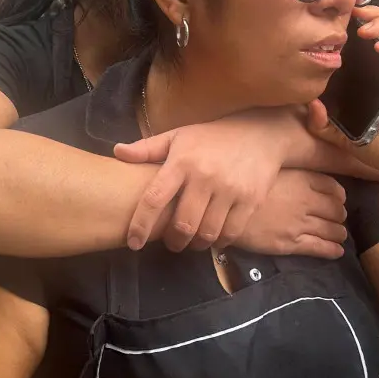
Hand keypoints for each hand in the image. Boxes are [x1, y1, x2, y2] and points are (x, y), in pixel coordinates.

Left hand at [114, 110, 296, 252]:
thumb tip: (117, 152)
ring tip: (191, 242)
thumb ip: (147, 149)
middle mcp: (204, 176)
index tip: (133, 242)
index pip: (154, 199)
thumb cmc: (212, 138)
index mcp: (181, 162)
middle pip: (183, 224)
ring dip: (196, 244)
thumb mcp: (178, 136)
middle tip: (171, 243)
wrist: (261, 133)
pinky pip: (231, 232)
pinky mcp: (251, 199)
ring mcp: (230, 189)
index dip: (140, 225)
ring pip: (207, 232)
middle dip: (173, 241)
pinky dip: (219, 241)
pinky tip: (214, 238)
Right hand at [236, 171, 346, 258]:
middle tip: (336, 219)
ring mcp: (301, 223)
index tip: (337, 199)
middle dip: (338, 215)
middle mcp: (307, 201)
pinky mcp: (292, 243)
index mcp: (302, 179)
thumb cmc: (241, 186)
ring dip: (338, 233)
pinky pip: (321, 248)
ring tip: (338, 235)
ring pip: (332, 230)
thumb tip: (301, 173)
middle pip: (336, 210)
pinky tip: (337, 251)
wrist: (223, 211)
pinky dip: (333, 250)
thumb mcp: (268, 169)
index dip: (338, 195)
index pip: (333, 188)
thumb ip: (288, 172)